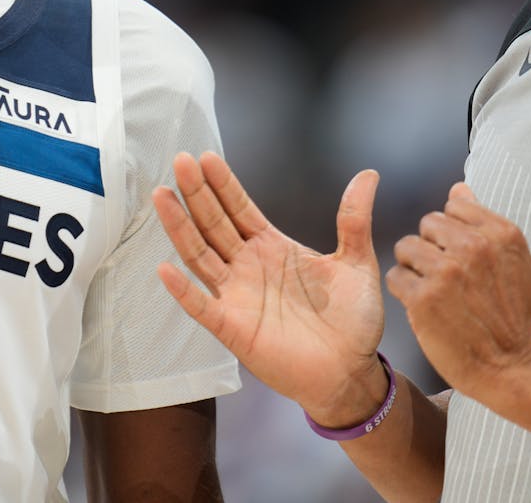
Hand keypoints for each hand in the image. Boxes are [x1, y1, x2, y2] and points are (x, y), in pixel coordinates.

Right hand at [154, 152, 388, 425]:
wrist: (351, 373)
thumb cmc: (353, 321)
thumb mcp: (357, 263)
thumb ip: (354, 220)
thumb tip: (368, 174)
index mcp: (272, 247)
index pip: (239, 208)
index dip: (223, 184)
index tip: (206, 157)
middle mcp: (246, 266)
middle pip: (214, 223)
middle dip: (197, 193)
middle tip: (180, 161)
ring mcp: (235, 296)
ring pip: (200, 255)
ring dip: (180, 227)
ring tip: (162, 196)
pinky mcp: (231, 327)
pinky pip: (201, 306)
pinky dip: (183, 290)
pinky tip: (165, 268)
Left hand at [386, 182, 530, 403]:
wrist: (512, 365)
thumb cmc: (512, 314)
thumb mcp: (513, 259)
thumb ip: (483, 221)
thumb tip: (459, 188)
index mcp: (499, 233)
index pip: (453, 206)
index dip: (452, 232)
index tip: (461, 255)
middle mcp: (472, 247)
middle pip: (426, 225)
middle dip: (432, 247)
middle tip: (448, 276)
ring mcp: (446, 271)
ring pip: (406, 247)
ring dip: (414, 268)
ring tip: (435, 290)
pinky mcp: (423, 296)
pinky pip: (396, 276)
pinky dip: (405, 291)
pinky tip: (424, 306)